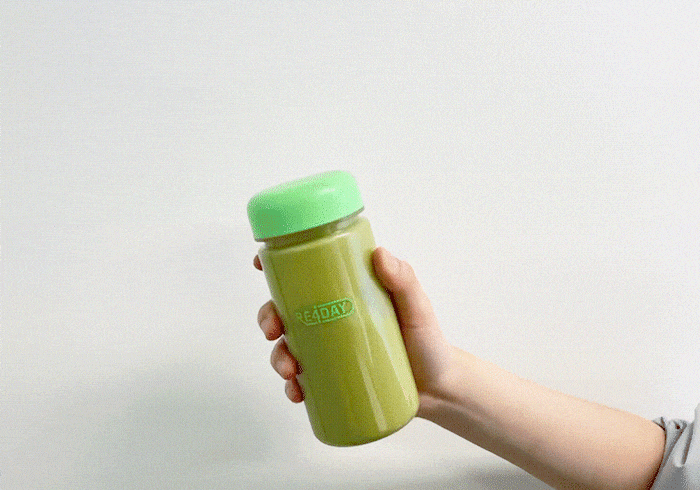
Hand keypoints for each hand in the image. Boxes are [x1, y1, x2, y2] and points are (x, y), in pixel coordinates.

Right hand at [254, 247, 450, 415]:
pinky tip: (296, 391)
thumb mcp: (416, 307)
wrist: (438, 388)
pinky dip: (292, 385)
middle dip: (268, 318)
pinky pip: (302, 379)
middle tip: (273, 330)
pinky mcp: (332, 377)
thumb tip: (380, 254)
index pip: (306, 275)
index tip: (260, 265)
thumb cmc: (427, 341)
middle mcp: (331, 318)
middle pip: (285, 311)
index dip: (277, 268)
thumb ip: (404, 280)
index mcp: (345, 293)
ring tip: (290, 370)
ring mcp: (329, 348)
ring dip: (277, 356)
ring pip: (287, 346)